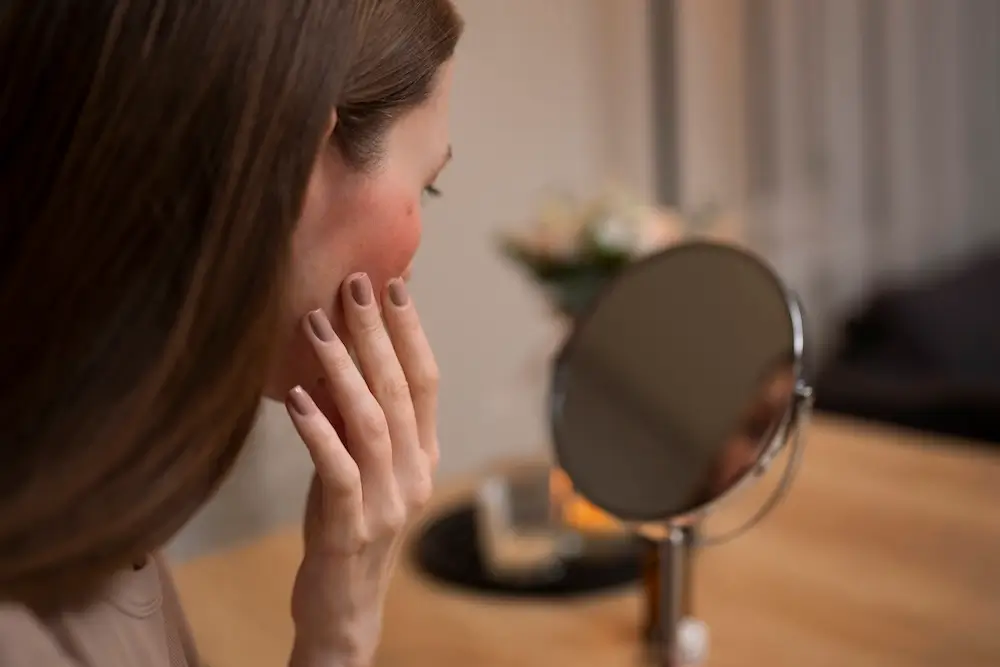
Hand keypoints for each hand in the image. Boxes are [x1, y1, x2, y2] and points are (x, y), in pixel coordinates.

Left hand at [285, 273, 438, 666]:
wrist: (343, 606)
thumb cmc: (346, 524)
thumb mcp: (359, 465)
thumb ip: (357, 419)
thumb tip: (336, 352)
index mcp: (423, 455)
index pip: (426, 381)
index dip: (411, 332)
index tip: (394, 284)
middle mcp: (415, 474)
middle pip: (401, 391)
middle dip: (377, 334)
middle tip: (354, 285)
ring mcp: (388, 503)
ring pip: (373, 423)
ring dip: (344, 369)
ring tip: (315, 325)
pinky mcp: (352, 529)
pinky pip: (339, 471)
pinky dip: (319, 430)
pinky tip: (298, 398)